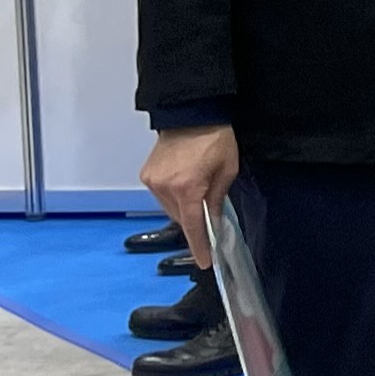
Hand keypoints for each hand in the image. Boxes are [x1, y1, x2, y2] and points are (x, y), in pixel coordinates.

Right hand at [141, 123, 240, 265]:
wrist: (190, 114)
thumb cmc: (214, 138)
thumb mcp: (227, 170)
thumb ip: (218, 199)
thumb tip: (213, 220)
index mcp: (188, 188)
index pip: (193, 226)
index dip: (199, 246)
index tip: (204, 261)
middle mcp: (165, 187)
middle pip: (181, 219)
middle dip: (195, 223)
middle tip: (210, 221)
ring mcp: (153, 181)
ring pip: (170, 209)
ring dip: (185, 210)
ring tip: (198, 194)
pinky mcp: (147, 175)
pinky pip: (162, 197)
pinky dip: (174, 198)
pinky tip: (185, 187)